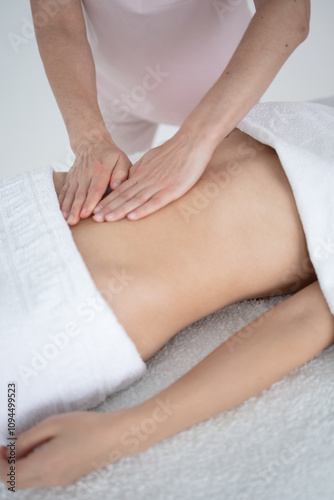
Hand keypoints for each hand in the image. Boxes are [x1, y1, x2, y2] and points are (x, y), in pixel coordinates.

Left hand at [0, 410, 129, 489]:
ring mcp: (60, 481)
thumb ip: (27, 438)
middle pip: (16, 483)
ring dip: (18, 468)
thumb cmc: (86, 426)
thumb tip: (13, 449)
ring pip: (28, 481)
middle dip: (5, 467)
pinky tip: (37, 450)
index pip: (8, 476)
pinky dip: (31, 468)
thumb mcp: (53, 424)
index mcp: (44, 466)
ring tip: (20, 446)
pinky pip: (40, 478)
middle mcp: (50, 479)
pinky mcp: (67, 478)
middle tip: (5, 447)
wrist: (116, 437)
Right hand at [59, 133, 131, 225]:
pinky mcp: (70, 179)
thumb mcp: (121, 159)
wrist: (91, 143)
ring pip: (71, 194)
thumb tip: (116, 186)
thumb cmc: (110, 155)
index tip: (86, 213)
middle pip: (81, 194)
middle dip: (76, 209)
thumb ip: (121, 173)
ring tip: (66, 219)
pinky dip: (61, 202)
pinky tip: (60, 212)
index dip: (90, 202)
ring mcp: (76, 177)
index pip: (95, 189)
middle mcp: (86, 174)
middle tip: (73, 221)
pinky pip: (65, 191)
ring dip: (68, 207)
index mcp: (100, 171)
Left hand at [92, 130, 213, 221]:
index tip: (96, 210)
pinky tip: (132, 217)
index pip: (121, 189)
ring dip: (119, 210)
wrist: (192, 141)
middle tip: (94, 218)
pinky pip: (155, 201)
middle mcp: (147, 180)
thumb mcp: (153, 159)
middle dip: (108, 208)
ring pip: (135, 200)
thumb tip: (132, 179)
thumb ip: (141, 170)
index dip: (108, 200)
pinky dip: (143, 210)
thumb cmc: (175, 151)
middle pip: (124, 196)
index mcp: (142, 173)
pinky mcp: (172, 189)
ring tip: (106, 220)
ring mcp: (159, 184)